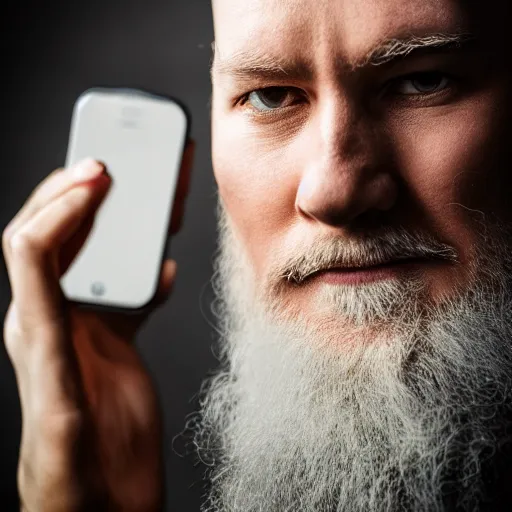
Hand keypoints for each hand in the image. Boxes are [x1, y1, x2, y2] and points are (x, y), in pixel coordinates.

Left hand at [2, 141, 193, 510]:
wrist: (100, 510)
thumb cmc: (73, 473)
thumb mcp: (59, 398)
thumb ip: (47, 329)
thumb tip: (42, 256)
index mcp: (34, 328)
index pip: (32, 245)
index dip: (62, 202)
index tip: (99, 172)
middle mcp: (55, 320)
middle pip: (62, 240)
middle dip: (84, 193)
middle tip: (115, 161)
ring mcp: (87, 330)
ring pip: (98, 260)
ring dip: (117, 224)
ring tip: (141, 196)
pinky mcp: (114, 344)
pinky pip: (129, 294)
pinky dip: (146, 270)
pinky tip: (163, 264)